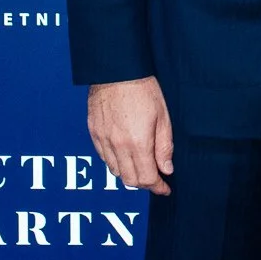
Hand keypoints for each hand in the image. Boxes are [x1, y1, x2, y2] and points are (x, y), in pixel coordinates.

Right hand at [87, 76, 173, 193]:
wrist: (116, 70)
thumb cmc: (143, 89)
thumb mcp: (163, 117)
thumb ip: (164, 146)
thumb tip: (166, 169)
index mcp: (137, 143)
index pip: (147, 178)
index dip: (158, 187)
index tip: (165, 188)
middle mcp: (117, 146)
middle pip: (130, 180)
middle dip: (145, 184)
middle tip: (156, 180)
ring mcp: (103, 140)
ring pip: (115, 171)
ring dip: (130, 175)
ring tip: (142, 167)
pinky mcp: (94, 133)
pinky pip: (104, 157)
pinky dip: (116, 162)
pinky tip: (125, 155)